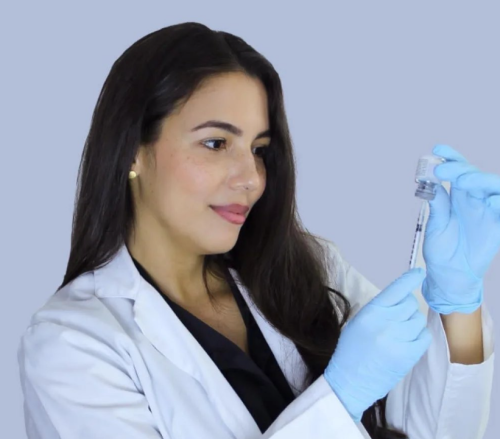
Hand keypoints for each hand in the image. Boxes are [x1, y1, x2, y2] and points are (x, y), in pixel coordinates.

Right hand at [324, 268, 431, 423]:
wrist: (350, 381)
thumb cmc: (351, 349)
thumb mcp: (358, 322)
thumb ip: (379, 308)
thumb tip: (401, 295)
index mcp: (370, 313)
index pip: (396, 290)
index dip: (410, 279)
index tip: (420, 273)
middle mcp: (386, 324)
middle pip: (410, 304)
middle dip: (406, 307)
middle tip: (396, 317)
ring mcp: (399, 341)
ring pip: (418, 320)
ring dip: (412, 323)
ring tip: (398, 333)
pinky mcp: (409, 356)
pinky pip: (424, 337)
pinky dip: (419, 336)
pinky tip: (407, 341)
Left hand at [422, 144, 499, 314]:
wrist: (450, 274)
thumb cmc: (441, 249)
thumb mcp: (436, 224)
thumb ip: (438, 203)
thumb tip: (431, 181)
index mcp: (458, 196)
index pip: (459, 170)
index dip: (451, 157)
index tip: (437, 149)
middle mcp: (475, 199)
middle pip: (475, 176)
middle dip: (461, 170)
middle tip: (444, 171)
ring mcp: (489, 211)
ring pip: (495, 187)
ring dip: (482, 181)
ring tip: (465, 182)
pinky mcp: (498, 225)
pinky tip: (494, 201)